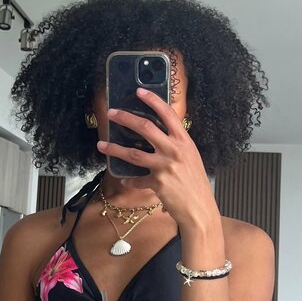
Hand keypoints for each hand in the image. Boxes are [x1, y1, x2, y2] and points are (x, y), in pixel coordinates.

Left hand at [97, 86, 217, 228]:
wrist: (200, 209)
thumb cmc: (196, 183)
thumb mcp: (191, 157)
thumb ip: (176, 145)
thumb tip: (159, 135)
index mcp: (184, 141)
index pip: (168, 114)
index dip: (153, 101)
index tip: (139, 91)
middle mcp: (175, 150)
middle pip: (145, 127)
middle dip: (125, 118)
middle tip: (111, 113)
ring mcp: (165, 166)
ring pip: (133, 153)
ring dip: (114, 148)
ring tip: (101, 144)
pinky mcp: (157, 183)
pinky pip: (137, 180)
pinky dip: (129, 181)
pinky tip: (124, 180)